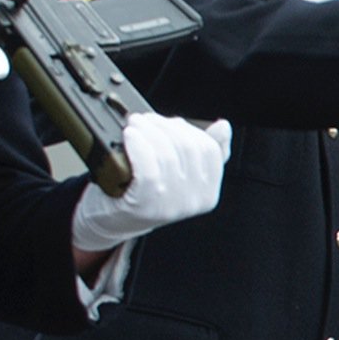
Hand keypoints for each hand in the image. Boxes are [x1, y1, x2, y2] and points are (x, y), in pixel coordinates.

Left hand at [72, 116, 229, 248]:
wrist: (115, 220)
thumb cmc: (146, 194)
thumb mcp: (181, 175)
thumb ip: (204, 153)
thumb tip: (223, 127)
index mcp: (208, 194)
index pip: (209, 150)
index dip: (190, 129)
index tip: (170, 121)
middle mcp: (194, 202)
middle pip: (188, 148)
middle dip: (164, 125)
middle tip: (145, 119)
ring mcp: (171, 205)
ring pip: (167, 154)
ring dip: (148, 131)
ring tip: (134, 124)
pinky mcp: (145, 204)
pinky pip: (148, 167)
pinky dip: (138, 146)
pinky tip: (130, 135)